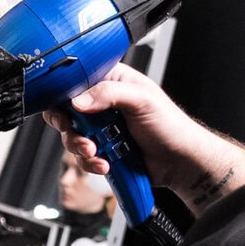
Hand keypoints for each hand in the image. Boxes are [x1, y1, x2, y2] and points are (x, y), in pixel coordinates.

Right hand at [44, 65, 244, 213]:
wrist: (180, 161)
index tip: (66, 112)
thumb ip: (109, 94)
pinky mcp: (102, 149)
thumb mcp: (142, 100)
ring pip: (72, 137)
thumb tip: (78, 101)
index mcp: (111, 82)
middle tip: (83, 138)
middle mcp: (102, 103)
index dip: (64, 97)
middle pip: (67, 112)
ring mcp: (100, 128)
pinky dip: (90, 163)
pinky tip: (106, 163)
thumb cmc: (170, 125)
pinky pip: (83, 156)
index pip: (76, 81)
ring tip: (98, 154)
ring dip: (82, 149)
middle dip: (71, 130)